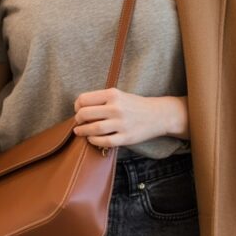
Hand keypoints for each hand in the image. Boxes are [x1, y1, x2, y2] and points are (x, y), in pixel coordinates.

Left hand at [72, 88, 188, 148]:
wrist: (158, 115)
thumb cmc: (135, 105)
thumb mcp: (119, 95)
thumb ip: (101, 99)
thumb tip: (79, 109)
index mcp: (113, 94)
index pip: (84, 99)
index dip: (77, 106)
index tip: (78, 110)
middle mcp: (116, 107)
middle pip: (85, 114)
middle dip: (78, 119)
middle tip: (78, 122)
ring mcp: (121, 123)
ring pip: (94, 129)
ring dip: (83, 131)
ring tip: (80, 131)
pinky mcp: (126, 137)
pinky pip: (104, 141)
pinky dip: (94, 141)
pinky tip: (92, 139)